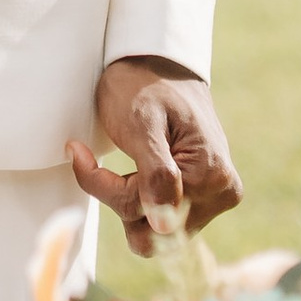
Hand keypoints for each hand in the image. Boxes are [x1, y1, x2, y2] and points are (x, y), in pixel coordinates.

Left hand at [71, 60, 242, 256]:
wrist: (158, 65)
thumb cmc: (143, 86)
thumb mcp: (140, 123)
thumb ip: (155, 175)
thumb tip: (163, 226)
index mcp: (211, 175)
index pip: (147, 211)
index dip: (105, 186)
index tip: (79, 152)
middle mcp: (221, 193)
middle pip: (154, 233)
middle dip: (122, 201)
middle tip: (106, 162)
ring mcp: (215, 199)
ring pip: (156, 234)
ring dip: (131, 205)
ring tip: (128, 165)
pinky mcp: (204, 201)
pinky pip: (163, 224)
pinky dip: (142, 204)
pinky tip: (137, 173)